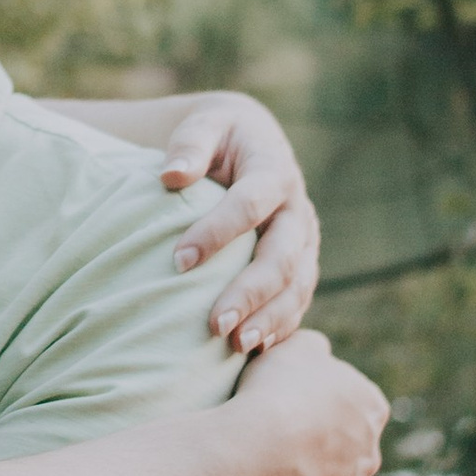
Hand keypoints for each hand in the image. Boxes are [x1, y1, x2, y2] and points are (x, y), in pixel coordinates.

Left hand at [160, 94, 320, 350]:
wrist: (249, 142)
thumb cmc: (216, 136)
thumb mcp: (204, 126)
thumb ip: (190, 144)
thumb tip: (170, 175)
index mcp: (274, 170)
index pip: (250, 204)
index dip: (216, 233)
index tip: (178, 261)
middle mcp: (297, 208)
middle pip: (282, 256)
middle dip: (249, 293)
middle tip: (214, 324)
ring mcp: (304, 240)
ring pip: (297, 286)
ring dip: (269, 319)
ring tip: (236, 346)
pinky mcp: (302, 264)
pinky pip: (298, 300)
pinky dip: (280, 326)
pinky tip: (254, 350)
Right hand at [227, 328, 387, 475]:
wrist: (254, 450)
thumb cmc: (275, 393)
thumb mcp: (296, 347)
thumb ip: (315, 350)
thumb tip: (319, 355)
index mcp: (371, 410)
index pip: (358, 404)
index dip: (325, 402)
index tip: (295, 401)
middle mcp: (368, 457)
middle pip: (347, 450)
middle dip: (321, 446)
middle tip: (279, 436)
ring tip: (265, 467)